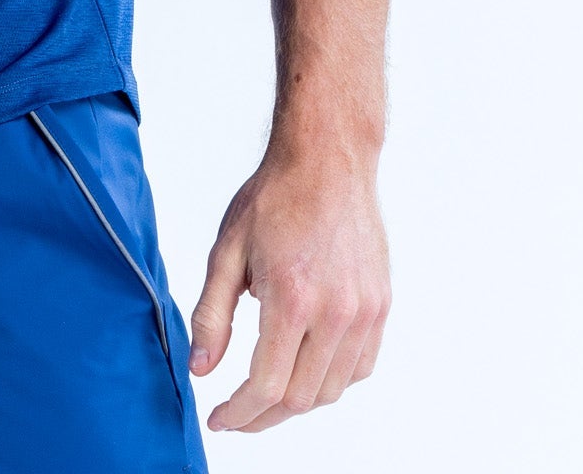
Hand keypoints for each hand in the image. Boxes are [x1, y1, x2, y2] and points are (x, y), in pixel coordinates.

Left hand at [189, 148, 389, 432]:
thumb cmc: (274, 198)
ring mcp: (365, 312)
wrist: (327, 161)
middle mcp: (336, 313)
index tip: (219, 420)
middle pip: (300, 397)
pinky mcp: (381, 306)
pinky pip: (359, 368)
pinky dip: (330, 380)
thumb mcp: (227, 251)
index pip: (266, 386)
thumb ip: (212, 314)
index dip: (240, 414)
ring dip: (296, 401)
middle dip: (262, 415)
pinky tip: (305, 369)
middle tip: (236, 414)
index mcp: (292, 299)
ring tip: (266, 392)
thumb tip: (201, 369)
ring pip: (331, 389)